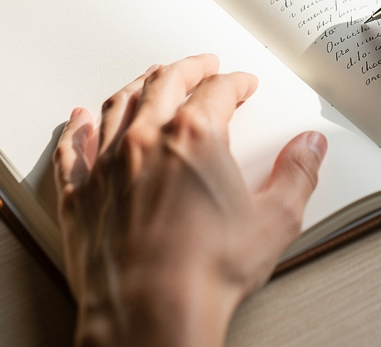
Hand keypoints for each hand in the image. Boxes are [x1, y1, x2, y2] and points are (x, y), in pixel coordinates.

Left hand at [54, 54, 327, 346]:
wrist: (151, 315)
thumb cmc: (205, 274)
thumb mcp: (275, 221)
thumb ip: (297, 175)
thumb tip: (309, 147)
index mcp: (195, 137)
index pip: (218, 91)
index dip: (235, 83)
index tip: (242, 83)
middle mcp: (146, 141)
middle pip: (164, 84)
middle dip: (187, 69)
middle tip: (200, 66)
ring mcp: (108, 166)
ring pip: (117, 106)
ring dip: (136, 86)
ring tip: (147, 80)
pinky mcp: (81, 197)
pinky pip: (71, 150)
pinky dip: (75, 130)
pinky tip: (77, 120)